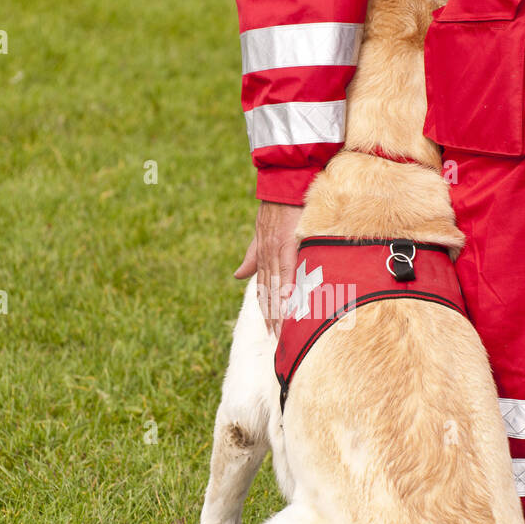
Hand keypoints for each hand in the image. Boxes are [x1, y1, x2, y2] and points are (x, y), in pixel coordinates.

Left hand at [234, 200, 300, 335]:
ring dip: (278, 308)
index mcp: (262, 257)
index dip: (266, 311)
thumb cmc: (277, 208)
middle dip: (272, 317)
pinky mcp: (287, 242)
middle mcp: (266, 256)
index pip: (263, 290)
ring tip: (281, 329)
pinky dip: (286, 283)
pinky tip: (287, 300)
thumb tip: (237, 275)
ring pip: (275, 285)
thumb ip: (251, 256)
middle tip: (276, 340)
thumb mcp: (261, 234)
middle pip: (268, 293)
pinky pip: (287, 266)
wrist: (281, 183)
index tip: (270, 331)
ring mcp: (276, 250)